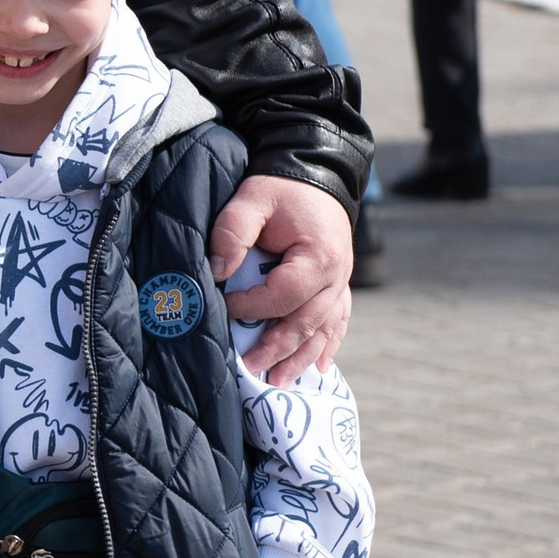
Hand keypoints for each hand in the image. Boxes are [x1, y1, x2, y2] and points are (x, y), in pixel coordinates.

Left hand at [213, 174, 351, 384]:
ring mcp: (341, 283)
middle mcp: (337, 275)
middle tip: (250, 370)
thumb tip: (217, 270)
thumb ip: (232, 232)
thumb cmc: (279, 189)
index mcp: (318, 257)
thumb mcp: (251, 199)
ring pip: (323, 329)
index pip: (283, 295)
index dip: (252, 306)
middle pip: (306, 322)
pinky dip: (327, 345)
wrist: (314, 175)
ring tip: (279, 382)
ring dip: (301, 358)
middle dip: (277, 348)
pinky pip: (336, 321)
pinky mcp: (338, 285)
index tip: (225, 307)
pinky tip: (318, 368)